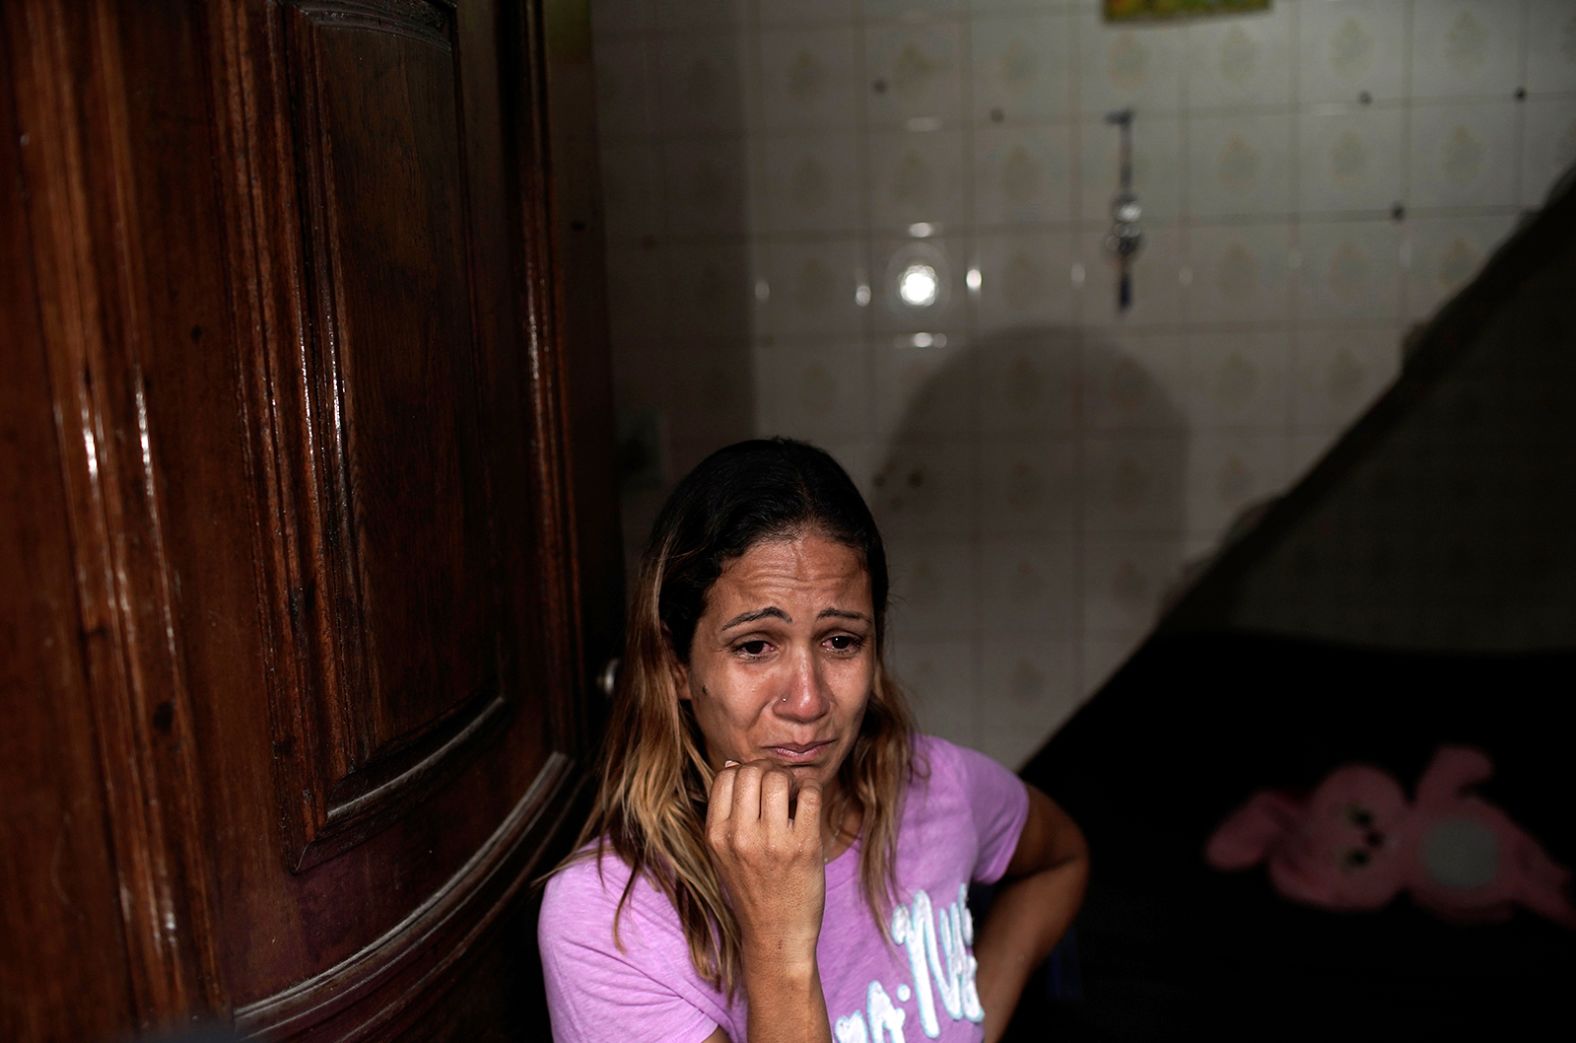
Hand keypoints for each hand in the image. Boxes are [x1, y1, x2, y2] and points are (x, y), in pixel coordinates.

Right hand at [706, 761, 825, 968]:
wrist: (776, 936)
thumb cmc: (753, 890)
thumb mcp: (724, 854)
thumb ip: (725, 813)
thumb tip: (732, 764)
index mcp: (716, 835)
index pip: (725, 775)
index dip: (744, 770)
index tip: (758, 785)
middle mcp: (740, 837)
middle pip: (752, 771)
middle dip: (769, 770)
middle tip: (781, 785)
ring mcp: (773, 842)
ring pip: (779, 777)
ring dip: (791, 779)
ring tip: (794, 795)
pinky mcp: (804, 846)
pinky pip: (810, 794)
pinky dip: (812, 790)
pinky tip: (808, 804)